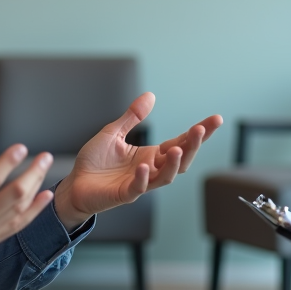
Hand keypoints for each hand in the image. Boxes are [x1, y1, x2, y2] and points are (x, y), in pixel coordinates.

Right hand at [0, 134, 54, 286]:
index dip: (7, 162)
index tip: (21, 148)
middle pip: (14, 195)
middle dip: (32, 173)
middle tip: (45, 156)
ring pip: (19, 210)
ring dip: (35, 187)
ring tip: (44, 167)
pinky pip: (16, 226)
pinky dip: (34, 211)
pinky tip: (45, 196)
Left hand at [52, 92, 221, 229]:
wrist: (75, 185)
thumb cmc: (94, 162)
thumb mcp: (113, 133)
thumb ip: (132, 117)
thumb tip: (150, 95)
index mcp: (151, 154)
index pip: (180, 142)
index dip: (199, 132)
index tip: (216, 119)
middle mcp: (151, 169)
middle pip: (181, 159)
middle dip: (193, 145)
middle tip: (201, 129)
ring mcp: (140, 183)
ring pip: (166, 176)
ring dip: (174, 163)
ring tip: (178, 148)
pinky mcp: (124, 194)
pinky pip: (139, 187)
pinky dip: (144, 178)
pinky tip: (144, 167)